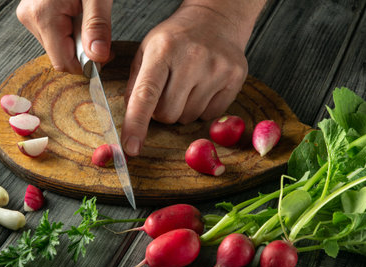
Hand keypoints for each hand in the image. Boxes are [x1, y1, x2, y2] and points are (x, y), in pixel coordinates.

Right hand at [16, 0, 112, 73]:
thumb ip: (97, 27)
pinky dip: (70, 32)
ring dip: (77, 41)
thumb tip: (97, 56)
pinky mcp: (33, 13)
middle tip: (101, 35)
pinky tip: (78, 17)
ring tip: (87, 19)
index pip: (64, 63)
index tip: (104, 56)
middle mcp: (30, 17)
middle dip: (83, 52)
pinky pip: (54, 35)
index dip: (86, 65)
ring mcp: (29, 15)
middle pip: (60, 56)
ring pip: (57, 47)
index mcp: (43, 15)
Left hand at [121, 2, 262, 155]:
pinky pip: (210, 116)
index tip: (130, 148)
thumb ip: (135, 84)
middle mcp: (192, 58)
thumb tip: (130, 118)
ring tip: (186, 86)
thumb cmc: (176, 39)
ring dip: (182, 110)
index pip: (146, 95)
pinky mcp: (235, 78)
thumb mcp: (147, 51)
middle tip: (167, 93)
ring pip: (188, 118)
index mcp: (163, 50)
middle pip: (168, 114)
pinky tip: (202, 88)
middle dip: (161, 112)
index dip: (136, 124)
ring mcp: (217, 69)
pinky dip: (201, 109)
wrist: (215, 20)